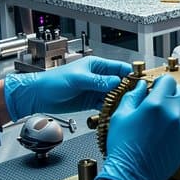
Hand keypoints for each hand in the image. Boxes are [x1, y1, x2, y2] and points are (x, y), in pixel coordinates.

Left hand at [3, 57, 131, 120]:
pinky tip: (115, 113)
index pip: (119, 68)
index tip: (141, 81)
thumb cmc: (53, 81)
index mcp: (97, 66)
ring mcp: (95, 90)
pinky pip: (105, 105)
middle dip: (128, 90)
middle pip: (120, 83)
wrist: (38, 95)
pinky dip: (110, 109)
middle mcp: (99, 77)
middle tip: (137, 98)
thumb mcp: (77, 79)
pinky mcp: (91, 102)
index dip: (131, 74)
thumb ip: (97, 81)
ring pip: (114, 95)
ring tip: (127, 108)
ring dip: (120, 101)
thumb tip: (115, 81)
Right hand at [95, 76, 179, 179]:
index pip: (168, 80)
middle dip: (173, 93)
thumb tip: (141, 86)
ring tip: (173, 111)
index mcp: (155, 104)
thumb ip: (132, 97)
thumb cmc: (124, 149)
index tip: (158, 87)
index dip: (161, 82)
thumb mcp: (120, 116)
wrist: (131, 174)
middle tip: (164, 100)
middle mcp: (173, 113)